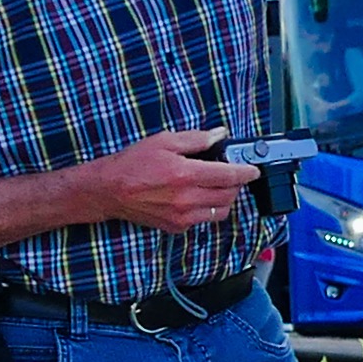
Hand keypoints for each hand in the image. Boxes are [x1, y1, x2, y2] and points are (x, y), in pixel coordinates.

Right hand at [93, 126, 256, 233]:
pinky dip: (208, 209)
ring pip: (220, 212)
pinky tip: (198, 196)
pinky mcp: (176, 227)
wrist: (108, 190)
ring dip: (225, 199)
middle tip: (232, 173)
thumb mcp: (164, 141)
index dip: (246, 172)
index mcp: (185, 174)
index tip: (253, 169)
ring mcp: (182, 216)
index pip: (229, 175)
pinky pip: (204, 220)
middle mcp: (186, 199)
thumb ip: (196, 139)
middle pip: (229, 195)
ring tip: (217, 185)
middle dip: (236, 184)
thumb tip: (220, 135)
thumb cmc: (133, 163)